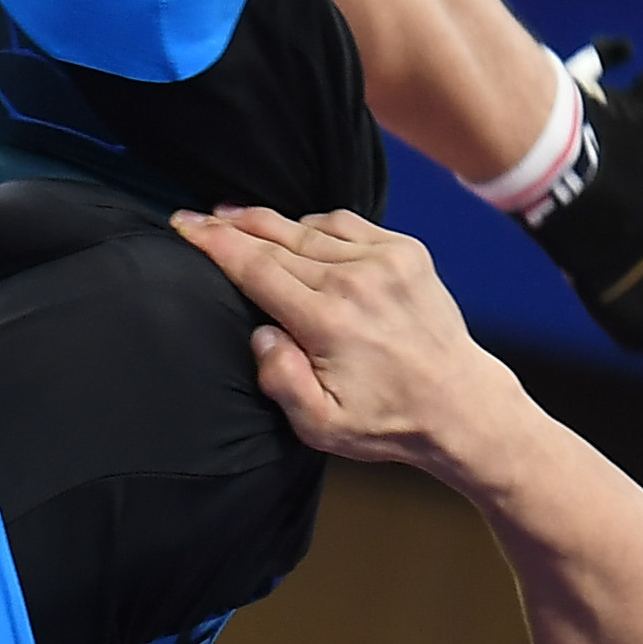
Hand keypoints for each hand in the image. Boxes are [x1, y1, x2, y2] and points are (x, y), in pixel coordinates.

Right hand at [170, 207, 523, 475]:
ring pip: (309, 228)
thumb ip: (281, 381)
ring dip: (270, 224)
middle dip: (230, 226)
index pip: (256, 268)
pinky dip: (314, 226)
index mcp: (328, 321)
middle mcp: (356, 280)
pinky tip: (295, 234)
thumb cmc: (385, 420)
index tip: (184, 226)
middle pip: (277, 240)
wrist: (458, 403)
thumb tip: (261, 334)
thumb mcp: (321, 426)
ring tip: (238, 222)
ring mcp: (385, 259)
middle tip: (196, 217)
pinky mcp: (405, 251)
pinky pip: (346, 224)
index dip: (215, 244)